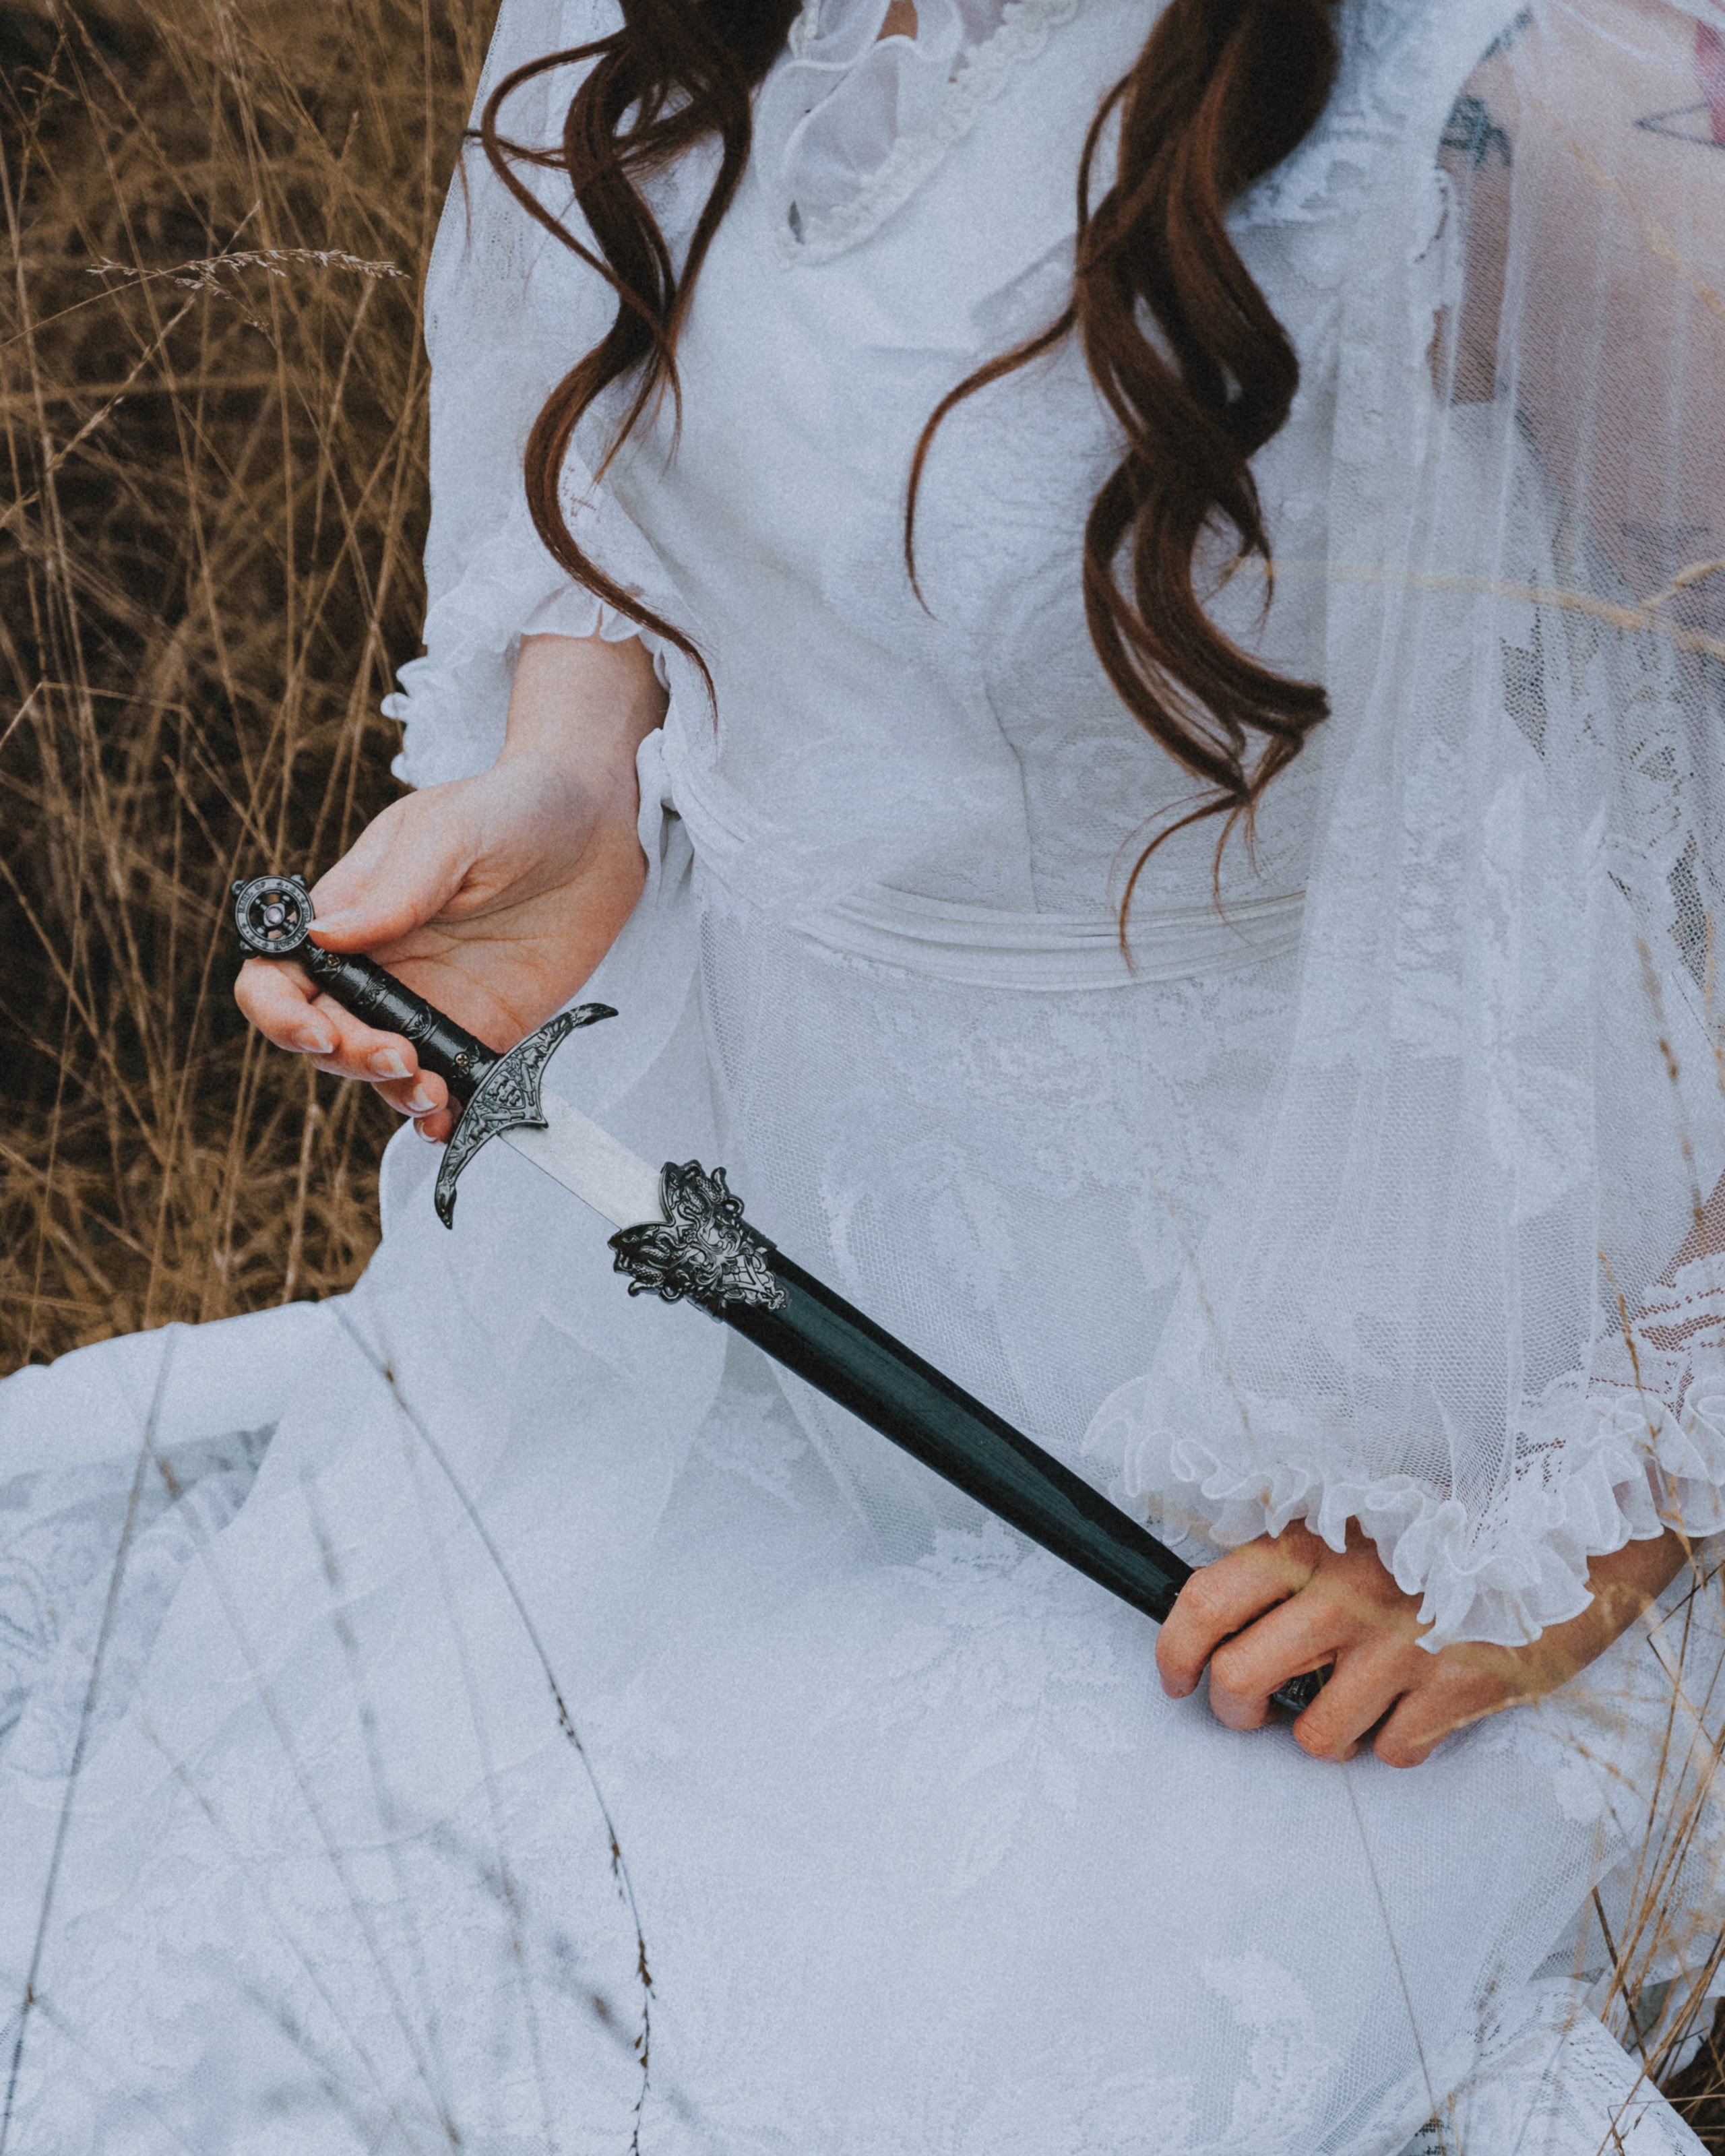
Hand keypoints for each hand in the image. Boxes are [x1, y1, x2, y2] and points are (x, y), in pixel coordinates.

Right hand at [235, 633, 662, 1138]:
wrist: (598, 828)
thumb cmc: (512, 809)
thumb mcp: (450, 833)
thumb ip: (394, 891)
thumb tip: (322, 939)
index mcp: (349, 913)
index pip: (277, 975)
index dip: (276, 1011)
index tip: (317, 1029)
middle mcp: (380, 967)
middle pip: (324, 1036)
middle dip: (348, 1059)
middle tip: (399, 1055)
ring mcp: (428, 1004)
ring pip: (379, 1071)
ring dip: (392, 1093)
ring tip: (432, 1088)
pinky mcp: (482, 1031)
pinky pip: (449, 1085)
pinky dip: (443, 1115)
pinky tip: (451, 1121)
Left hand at [1157, 1519, 1688, 1767]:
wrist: (1566, 1522)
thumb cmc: (1453, 1518)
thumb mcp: (1358, 1515)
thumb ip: (1298, 1557)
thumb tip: (1236, 1611)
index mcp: (1309, 1542)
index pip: (1205, 1601)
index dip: (1173, 1652)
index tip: (1175, 1677)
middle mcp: (1342, 1595)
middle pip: (1239, 1681)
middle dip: (1231, 1709)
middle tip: (1247, 1706)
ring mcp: (1397, 1647)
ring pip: (1313, 1735)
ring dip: (1322, 1730)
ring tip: (1351, 1699)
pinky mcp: (1455, 1690)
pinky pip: (1392, 1751)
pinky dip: (1396, 1739)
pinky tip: (1416, 1702)